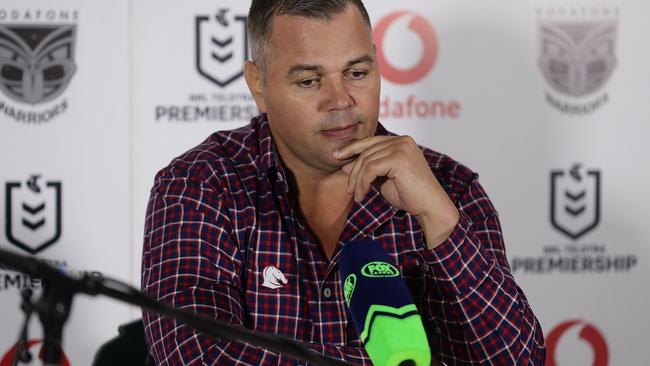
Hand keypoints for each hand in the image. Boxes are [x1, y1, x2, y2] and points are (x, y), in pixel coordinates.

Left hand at [334, 136, 458, 247]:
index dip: (352, 148)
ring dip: (357, 181)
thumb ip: (368, 169)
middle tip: (349, 189)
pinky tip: (362, 196)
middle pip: (366, 151)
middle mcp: (402, 140)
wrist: (430, 207)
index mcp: (401, 141)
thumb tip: (345, 164)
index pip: (370, 141)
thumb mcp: (383, 179)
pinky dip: (362, 184)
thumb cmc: (410, 195)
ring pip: (366, 161)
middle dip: (354, 171)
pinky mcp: (398, 159)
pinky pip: (370, 170)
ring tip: (357, 196)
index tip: (336, 156)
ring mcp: (401, 148)